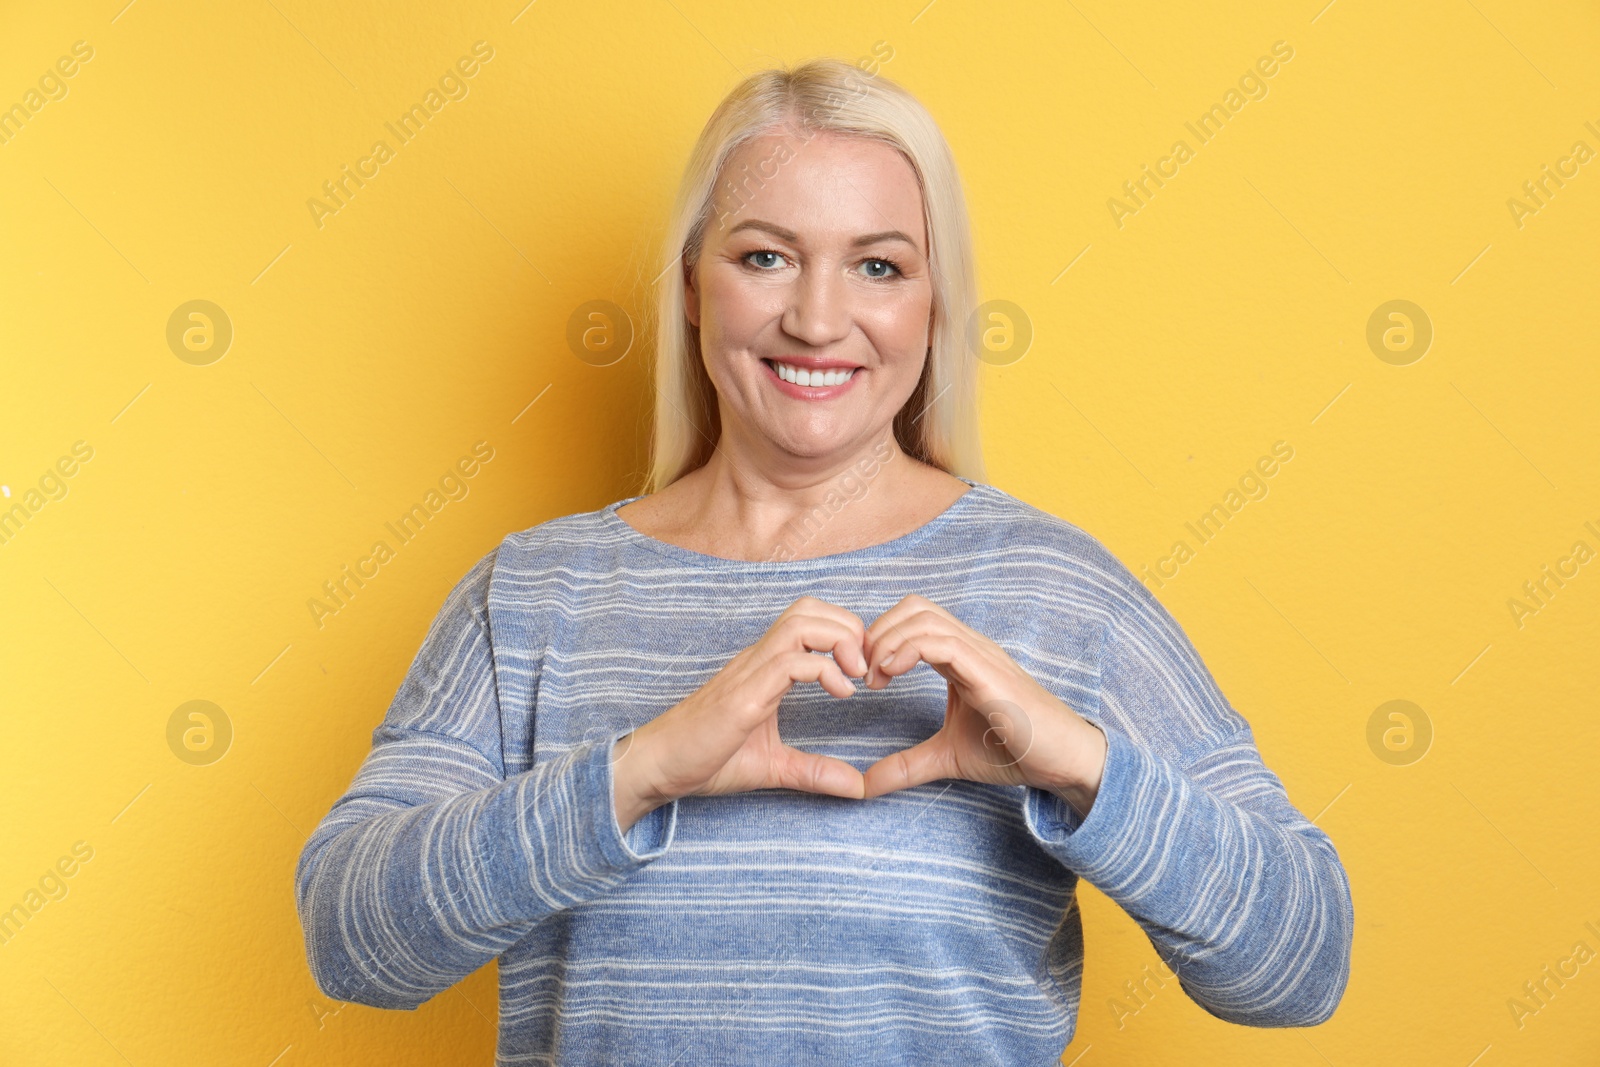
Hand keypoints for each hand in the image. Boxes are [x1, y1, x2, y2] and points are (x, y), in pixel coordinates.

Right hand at [611, 596, 869, 831]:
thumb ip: (815, 772)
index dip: (845, 634)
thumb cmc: (705, 760)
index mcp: (765, 668)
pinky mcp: (744, 695)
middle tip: (866, 668)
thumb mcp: (773, 767)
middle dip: (849, 627)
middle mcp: (758, 659)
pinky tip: (840, 694)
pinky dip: (825, 669)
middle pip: (809, 608)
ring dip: (840, 640)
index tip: (864, 672)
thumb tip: (858, 787)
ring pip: (802, 622)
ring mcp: (750, 672)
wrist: (657, 767)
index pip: (809, 620)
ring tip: (855, 676)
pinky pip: (790, 661)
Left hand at [860, 595, 1107, 816]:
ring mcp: (982, 655)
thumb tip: (863, 786)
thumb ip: (905, 766)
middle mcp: (971, 647)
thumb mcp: (946, 758)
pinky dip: (908, 650)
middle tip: (860, 672)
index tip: (861, 675)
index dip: (880, 637)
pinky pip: (944, 643)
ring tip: (873, 677)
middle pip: (915, 607)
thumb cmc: (1014, 751)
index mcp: (960, 658)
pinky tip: (890, 674)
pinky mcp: (990, 673)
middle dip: (878, 631)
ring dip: (888, 639)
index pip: (913, 619)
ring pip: (926, 617)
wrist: (1062, 762)